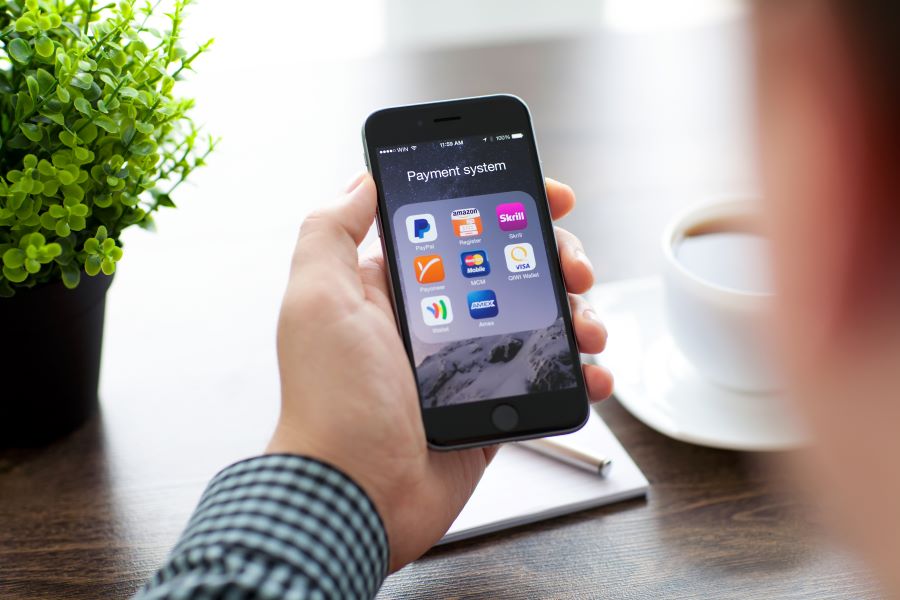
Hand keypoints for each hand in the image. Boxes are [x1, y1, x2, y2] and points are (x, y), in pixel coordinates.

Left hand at [267, 174, 612, 571]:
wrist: (356, 498)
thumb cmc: (334, 402)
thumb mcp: (318, 300)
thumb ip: (331, 232)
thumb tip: (362, 181)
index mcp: (396, 289)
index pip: (461, 229)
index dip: (509, 205)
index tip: (549, 197)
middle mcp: (434, 320)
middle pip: (512, 269)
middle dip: (555, 258)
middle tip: (575, 268)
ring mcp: (466, 365)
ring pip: (538, 319)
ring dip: (577, 314)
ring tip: (589, 328)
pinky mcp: (490, 407)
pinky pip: (544, 378)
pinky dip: (577, 372)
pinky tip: (592, 372)